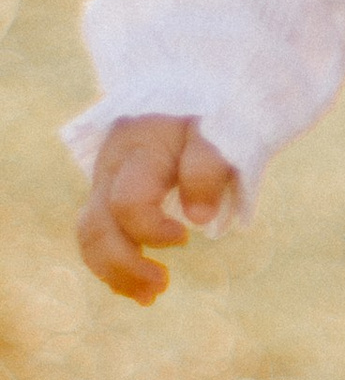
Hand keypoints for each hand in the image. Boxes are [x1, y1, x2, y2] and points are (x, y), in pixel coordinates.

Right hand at [79, 114, 238, 303]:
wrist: (192, 83)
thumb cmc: (213, 111)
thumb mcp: (220, 128)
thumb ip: (208, 166)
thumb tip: (198, 217)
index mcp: (141, 148)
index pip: (128, 202)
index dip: (152, 230)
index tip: (188, 235)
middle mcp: (113, 167)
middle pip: (97, 225)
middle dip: (125, 264)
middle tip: (162, 284)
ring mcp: (105, 181)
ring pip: (89, 234)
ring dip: (114, 272)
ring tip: (149, 295)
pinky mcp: (108, 194)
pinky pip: (95, 235)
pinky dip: (112, 265)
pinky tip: (136, 287)